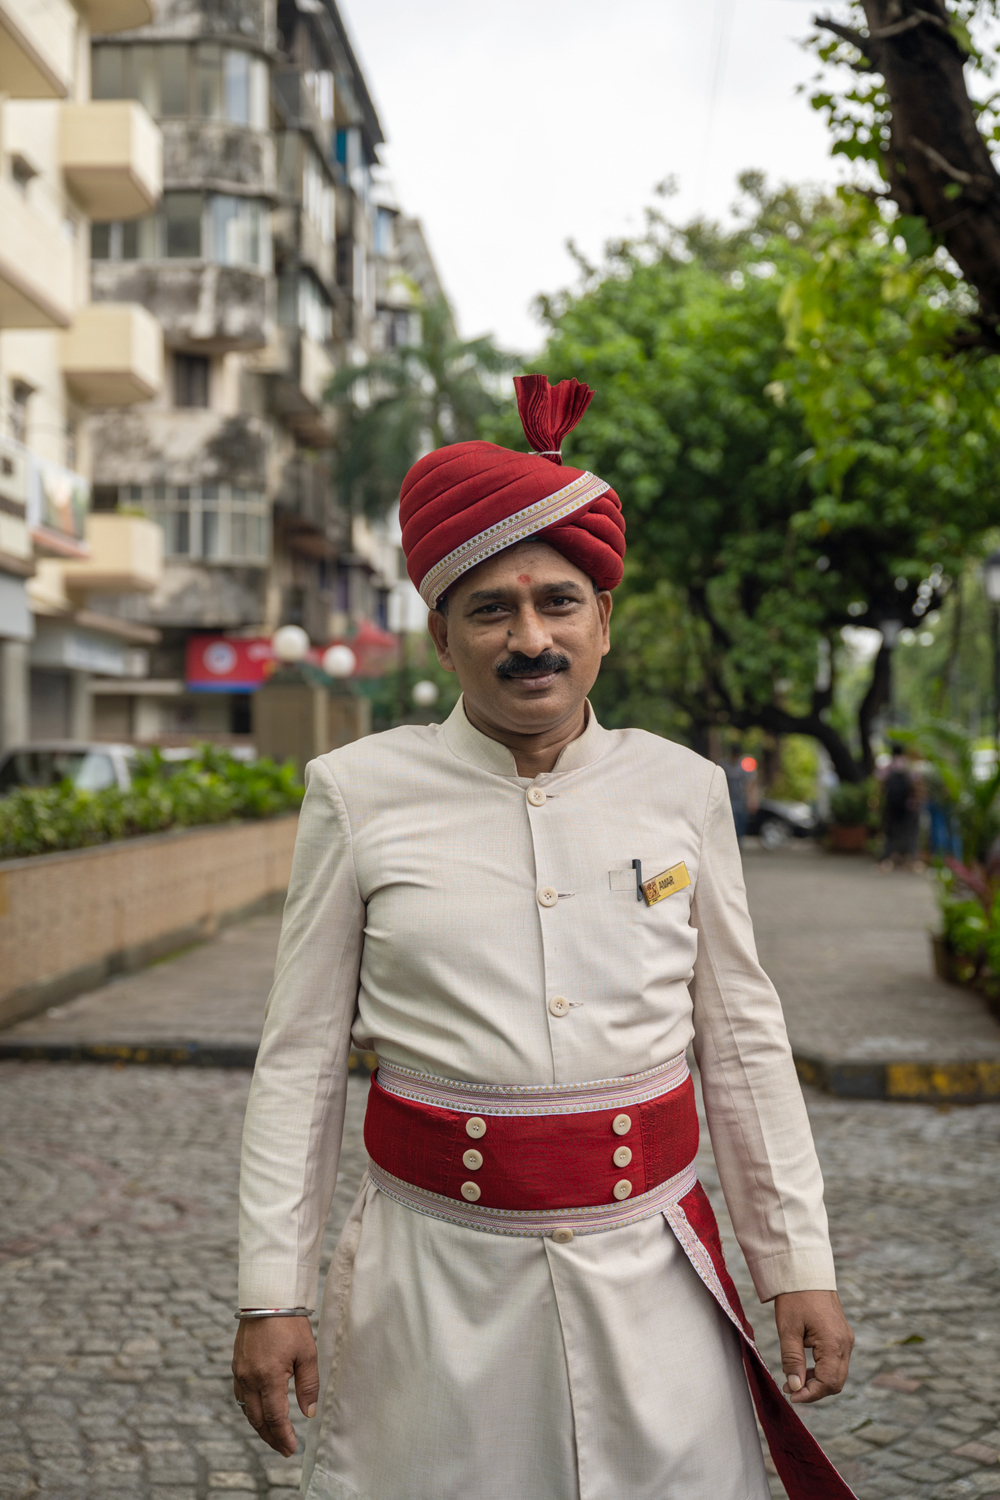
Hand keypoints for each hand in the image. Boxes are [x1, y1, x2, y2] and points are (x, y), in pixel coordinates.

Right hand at [232, 1316, 318, 1455]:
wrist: (267, 1298)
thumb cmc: (290, 1324)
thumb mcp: (307, 1353)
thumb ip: (308, 1386)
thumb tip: (308, 1414)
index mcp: (269, 1377)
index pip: (275, 1417)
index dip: (283, 1436)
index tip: (292, 1449)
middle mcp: (250, 1378)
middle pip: (258, 1419)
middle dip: (271, 1437)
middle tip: (284, 1449)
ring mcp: (240, 1372)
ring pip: (247, 1410)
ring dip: (260, 1426)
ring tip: (274, 1436)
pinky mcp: (236, 1365)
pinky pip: (240, 1395)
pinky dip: (250, 1409)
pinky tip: (260, 1412)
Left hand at [773, 1289, 853, 1403]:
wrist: (805, 1272)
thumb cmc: (795, 1297)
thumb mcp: (788, 1329)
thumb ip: (792, 1360)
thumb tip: (795, 1387)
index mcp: (834, 1342)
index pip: (828, 1382)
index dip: (810, 1394)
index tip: (791, 1395)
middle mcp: (845, 1343)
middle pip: (836, 1382)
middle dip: (814, 1390)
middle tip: (790, 1388)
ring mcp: (846, 1339)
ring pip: (837, 1373)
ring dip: (818, 1380)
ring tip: (794, 1377)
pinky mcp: (842, 1335)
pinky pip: (836, 1361)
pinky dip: (822, 1369)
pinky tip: (804, 1366)